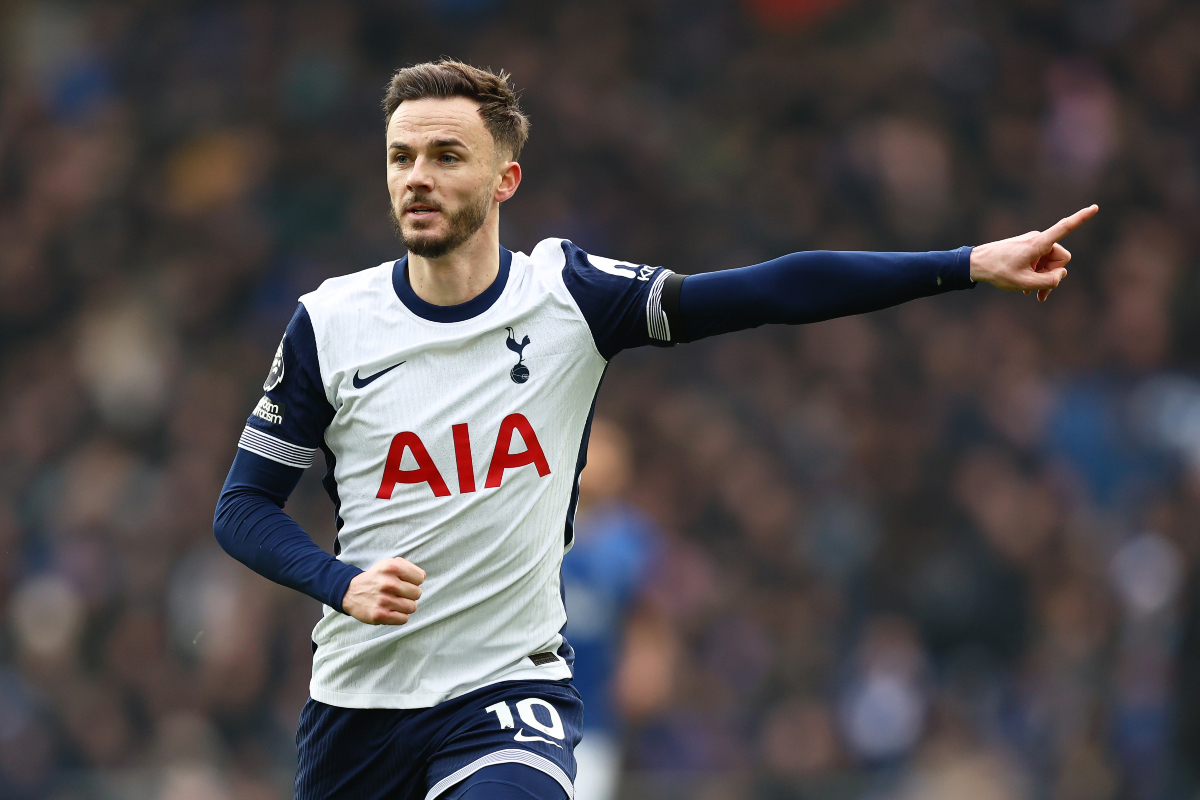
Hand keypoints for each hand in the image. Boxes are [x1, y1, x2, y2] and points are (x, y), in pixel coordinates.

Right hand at [342, 557, 425, 624]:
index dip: (414, 581)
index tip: (405, 582)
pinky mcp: (380, 615)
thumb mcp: (388, 564)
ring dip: (405, 606)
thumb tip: (422, 577)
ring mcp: (384, 600)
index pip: (420, 578)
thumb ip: (408, 567)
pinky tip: (391, 610)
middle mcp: (388, 583)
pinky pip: (404, 619)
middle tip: (399, 593)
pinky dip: (400, 616)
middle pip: (418, 593)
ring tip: (395, 602)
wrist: (350, 592)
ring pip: (412, 607)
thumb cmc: (376, 578)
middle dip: (410, 594)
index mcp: (392, 567)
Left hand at [969, 205, 1097, 301]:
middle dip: (1052, 275)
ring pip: (1050, 263)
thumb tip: (1060, 275)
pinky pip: (1041, 263)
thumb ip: (1048, 281)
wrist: (976, 264)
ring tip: (1030, 292)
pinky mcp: (1027, 249)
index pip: (1064, 227)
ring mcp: (1033, 244)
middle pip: (1060, 259)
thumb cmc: (999, 272)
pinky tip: (1028, 290)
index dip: (1081, 218)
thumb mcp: (1025, 283)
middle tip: (1037, 291)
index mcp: (1039, 243)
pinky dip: (1037, 275)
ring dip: (1043, 278)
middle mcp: (1038, 240)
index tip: (1095, 207)